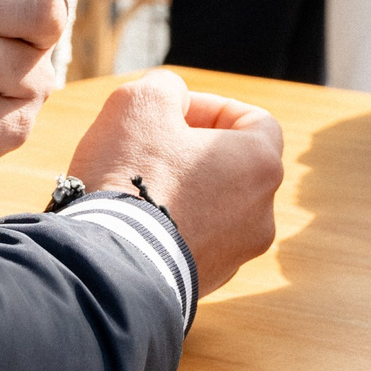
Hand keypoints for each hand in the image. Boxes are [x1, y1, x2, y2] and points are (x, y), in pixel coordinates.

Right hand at [67, 69, 283, 294]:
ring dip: (182, 191)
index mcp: (261, 165)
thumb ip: (166, 87)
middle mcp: (261, 214)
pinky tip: (134, 223)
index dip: (212, 108)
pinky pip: (194, 243)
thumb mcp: (140, 102)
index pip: (254, 122)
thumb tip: (172, 100)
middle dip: (192, 150)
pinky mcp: (207, 283)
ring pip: (213, 208)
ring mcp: (236, 255)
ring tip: (136, 186)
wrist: (108, 265)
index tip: (173, 113)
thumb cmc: (131, 177)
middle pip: (232, 166)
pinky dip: (172, 228)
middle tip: (149, 145)